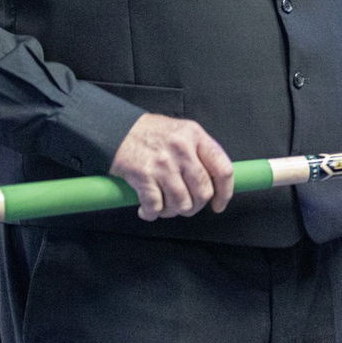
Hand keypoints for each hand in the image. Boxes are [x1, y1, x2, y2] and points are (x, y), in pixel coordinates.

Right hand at [110, 113, 235, 220]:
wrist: (116, 129)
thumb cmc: (150, 133)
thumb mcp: (181, 132)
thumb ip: (199, 152)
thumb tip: (214, 181)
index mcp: (195, 136)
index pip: (223, 169)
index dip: (225, 192)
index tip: (218, 204)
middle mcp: (182, 149)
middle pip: (203, 192)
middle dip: (195, 206)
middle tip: (186, 206)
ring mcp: (163, 163)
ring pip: (181, 203)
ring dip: (173, 211)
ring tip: (164, 206)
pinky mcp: (144, 175)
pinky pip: (156, 207)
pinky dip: (152, 213)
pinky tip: (148, 209)